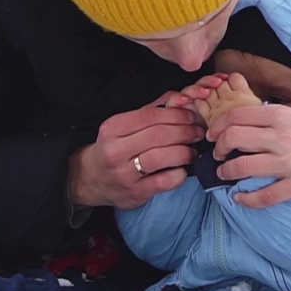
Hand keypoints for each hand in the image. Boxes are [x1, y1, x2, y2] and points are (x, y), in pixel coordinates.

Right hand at [68, 88, 216, 209]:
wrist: (92, 179)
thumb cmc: (115, 147)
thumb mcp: (125, 125)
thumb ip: (151, 111)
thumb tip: (181, 98)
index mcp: (112, 129)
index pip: (150, 116)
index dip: (176, 115)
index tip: (191, 116)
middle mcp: (115, 151)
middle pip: (158, 135)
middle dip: (185, 131)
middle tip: (199, 132)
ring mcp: (124, 174)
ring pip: (161, 157)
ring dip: (184, 152)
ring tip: (193, 150)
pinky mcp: (135, 193)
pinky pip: (164, 181)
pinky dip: (179, 174)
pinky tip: (183, 170)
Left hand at [207, 106, 290, 208]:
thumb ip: (271, 117)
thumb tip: (241, 125)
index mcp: (281, 116)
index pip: (236, 117)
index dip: (217, 127)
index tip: (213, 136)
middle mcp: (282, 137)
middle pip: (233, 139)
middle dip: (219, 149)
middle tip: (219, 155)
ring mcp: (290, 162)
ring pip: (242, 167)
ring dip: (226, 172)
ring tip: (225, 174)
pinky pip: (264, 196)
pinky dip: (246, 199)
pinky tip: (240, 197)